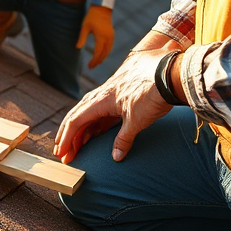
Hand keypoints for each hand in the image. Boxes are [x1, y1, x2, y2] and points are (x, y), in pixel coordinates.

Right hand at [54, 47, 177, 164]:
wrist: (169, 73)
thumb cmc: (152, 94)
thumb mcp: (137, 121)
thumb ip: (124, 139)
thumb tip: (116, 157)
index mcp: (101, 100)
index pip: (76, 120)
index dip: (67, 138)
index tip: (61, 153)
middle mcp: (102, 95)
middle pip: (78, 115)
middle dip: (68, 135)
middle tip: (63, 152)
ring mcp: (111, 93)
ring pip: (89, 112)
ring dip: (81, 129)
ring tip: (77, 146)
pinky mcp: (120, 94)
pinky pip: (101, 110)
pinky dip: (95, 123)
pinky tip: (96, 133)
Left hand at [76, 5, 114, 68]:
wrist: (102, 8)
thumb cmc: (91, 17)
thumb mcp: (84, 26)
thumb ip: (82, 37)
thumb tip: (78, 48)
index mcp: (101, 36)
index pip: (98, 52)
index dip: (94, 61)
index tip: (89, 66)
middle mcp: (108, 38)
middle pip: (104, 54)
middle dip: (98, 61)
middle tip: (91, 67)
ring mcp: (111, 36)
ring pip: (108, 51)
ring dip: (102, 58)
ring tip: (96, 63)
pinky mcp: (112, 35)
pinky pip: (110, 47)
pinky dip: (106, 53)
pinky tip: (101, 55)